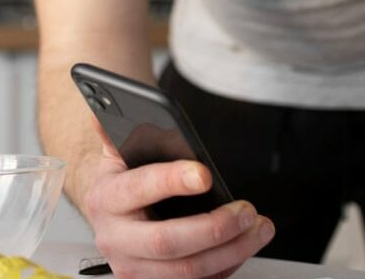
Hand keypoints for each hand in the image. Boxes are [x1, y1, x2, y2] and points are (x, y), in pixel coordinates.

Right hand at [81, 134, 273, 278]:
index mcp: (105, 197)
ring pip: (186, 271)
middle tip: (246, 211)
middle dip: (214, 228)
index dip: (171, 181)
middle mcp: (114, 238)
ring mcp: (132, 268)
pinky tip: (243, 246)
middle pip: (166, 242)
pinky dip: (226, 267)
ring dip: (231, 251)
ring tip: (259, 228)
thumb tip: (107, 103)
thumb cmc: (122, 179)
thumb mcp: (117, 151)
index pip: (138, 189)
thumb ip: (118, 128)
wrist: (110, 213)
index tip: (204, 174)